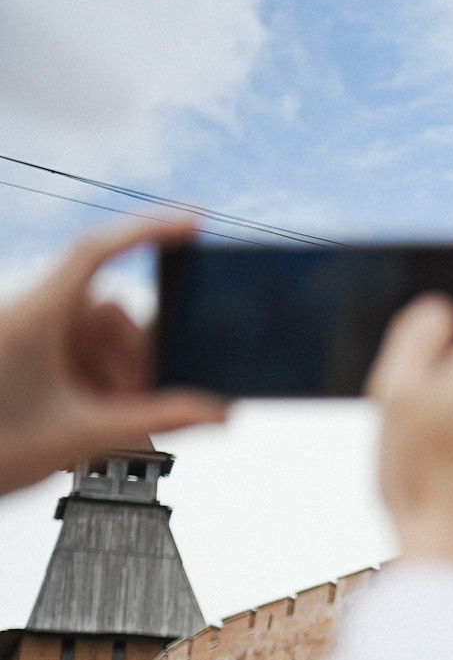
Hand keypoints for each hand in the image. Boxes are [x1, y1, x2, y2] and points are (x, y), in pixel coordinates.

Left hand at [0, 218, 229, 497]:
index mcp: (37, 318)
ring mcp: (30, 335)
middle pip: (113, 308)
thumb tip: (215, 410)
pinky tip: (91, 414)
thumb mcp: (86, 435)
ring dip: (117, 373)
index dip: (148, 230)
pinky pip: (81, 351)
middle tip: (135, 398)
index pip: (97, 252)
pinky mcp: (31, 354)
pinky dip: (99, 381)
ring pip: (100, 333)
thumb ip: (160, 420)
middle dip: (135, 353)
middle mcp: (32, 316)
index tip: (192, 224)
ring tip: (103, 416)